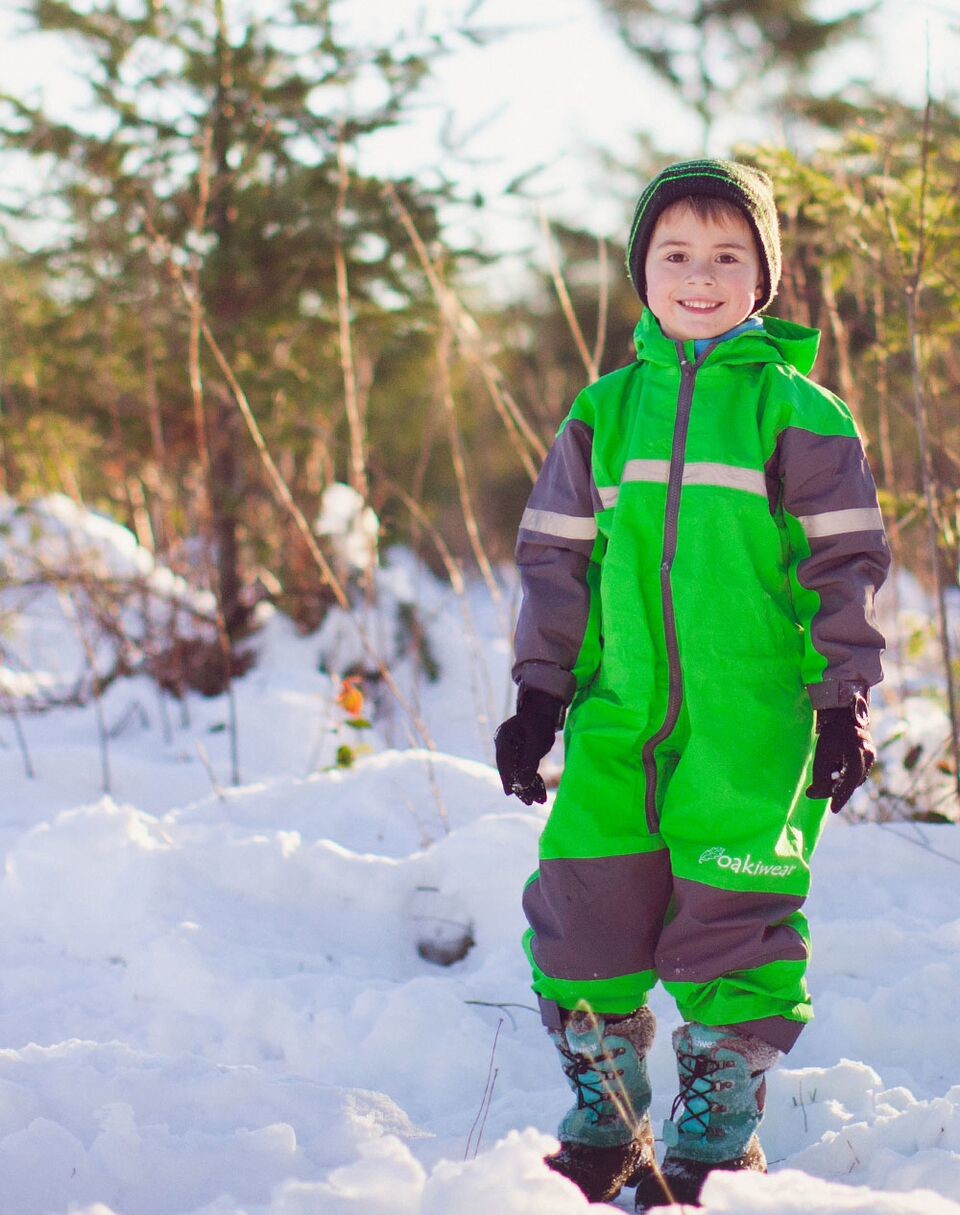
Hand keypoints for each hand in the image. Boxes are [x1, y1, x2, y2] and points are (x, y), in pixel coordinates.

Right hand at [494, 688, 563, 804]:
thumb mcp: (537, 740)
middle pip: (511, 770)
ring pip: (519, 773)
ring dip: (529, 788)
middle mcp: (505, 746)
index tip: (510, 793)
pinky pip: (525, 772)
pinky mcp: (520, 757)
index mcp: (504, 738)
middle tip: (529, 803)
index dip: (507, 778)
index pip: (504, 761)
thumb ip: (530, 760)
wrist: (543, 713)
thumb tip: (524, 783)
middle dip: (521, 787)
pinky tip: (540, 794)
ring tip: (539, 801)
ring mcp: (511, 752)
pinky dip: (534, 782)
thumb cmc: (539, 722)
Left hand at [806, 694, 875, 813]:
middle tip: (815, 792)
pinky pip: (856, 770)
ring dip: (839, 782)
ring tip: (822, 781)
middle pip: (851, 781)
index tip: (833, 810)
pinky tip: (832, 773)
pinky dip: (843, 775)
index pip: (849, 782)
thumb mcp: (821, 754)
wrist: (842, 711)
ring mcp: (870, 755)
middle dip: (835, 789)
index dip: (840, 797)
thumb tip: (812, 795)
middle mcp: (868, 756)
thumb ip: (820, 777)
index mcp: (858, 754)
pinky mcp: (867, 754)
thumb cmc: (830, 731)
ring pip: (854, 777)